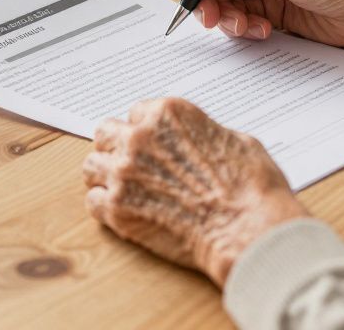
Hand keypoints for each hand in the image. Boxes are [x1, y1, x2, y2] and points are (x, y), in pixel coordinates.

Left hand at [83, 98, 307, 285]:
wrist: (246, 231)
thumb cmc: (251, 188)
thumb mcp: (236, 140)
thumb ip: (203, 134)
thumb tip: (198, 142)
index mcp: (167, 114)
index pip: (136, 111)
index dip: (145, 129)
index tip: (151, 144)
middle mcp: (139, 137)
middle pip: (106, 133)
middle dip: (117, 147)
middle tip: (131, 164)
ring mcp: (124, 173)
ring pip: (92, 166)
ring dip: (105, 175)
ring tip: (123, 189)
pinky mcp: (118, 209)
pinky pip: (93, 201)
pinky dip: (105, 207)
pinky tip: (123, 211)